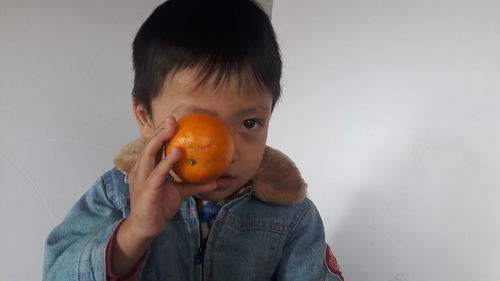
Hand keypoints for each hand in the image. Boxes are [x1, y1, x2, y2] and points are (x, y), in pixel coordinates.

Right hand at [126, 115, 217, 238]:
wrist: (146, 227)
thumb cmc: (159, 206)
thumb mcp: (180, 192)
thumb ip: (196, 184)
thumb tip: (217, 180)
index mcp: (146, 168)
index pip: (152, 146)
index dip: (160, 132)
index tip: (173, 120)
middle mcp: (141, 170)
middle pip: (149, 145)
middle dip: (159, 130)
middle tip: (172, 119)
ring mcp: (142, 179)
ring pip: (149, 154)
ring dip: (159, 139)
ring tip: (171, 128)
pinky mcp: (148, 189)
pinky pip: (158, 173)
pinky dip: (167, 162)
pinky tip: (177, 152)